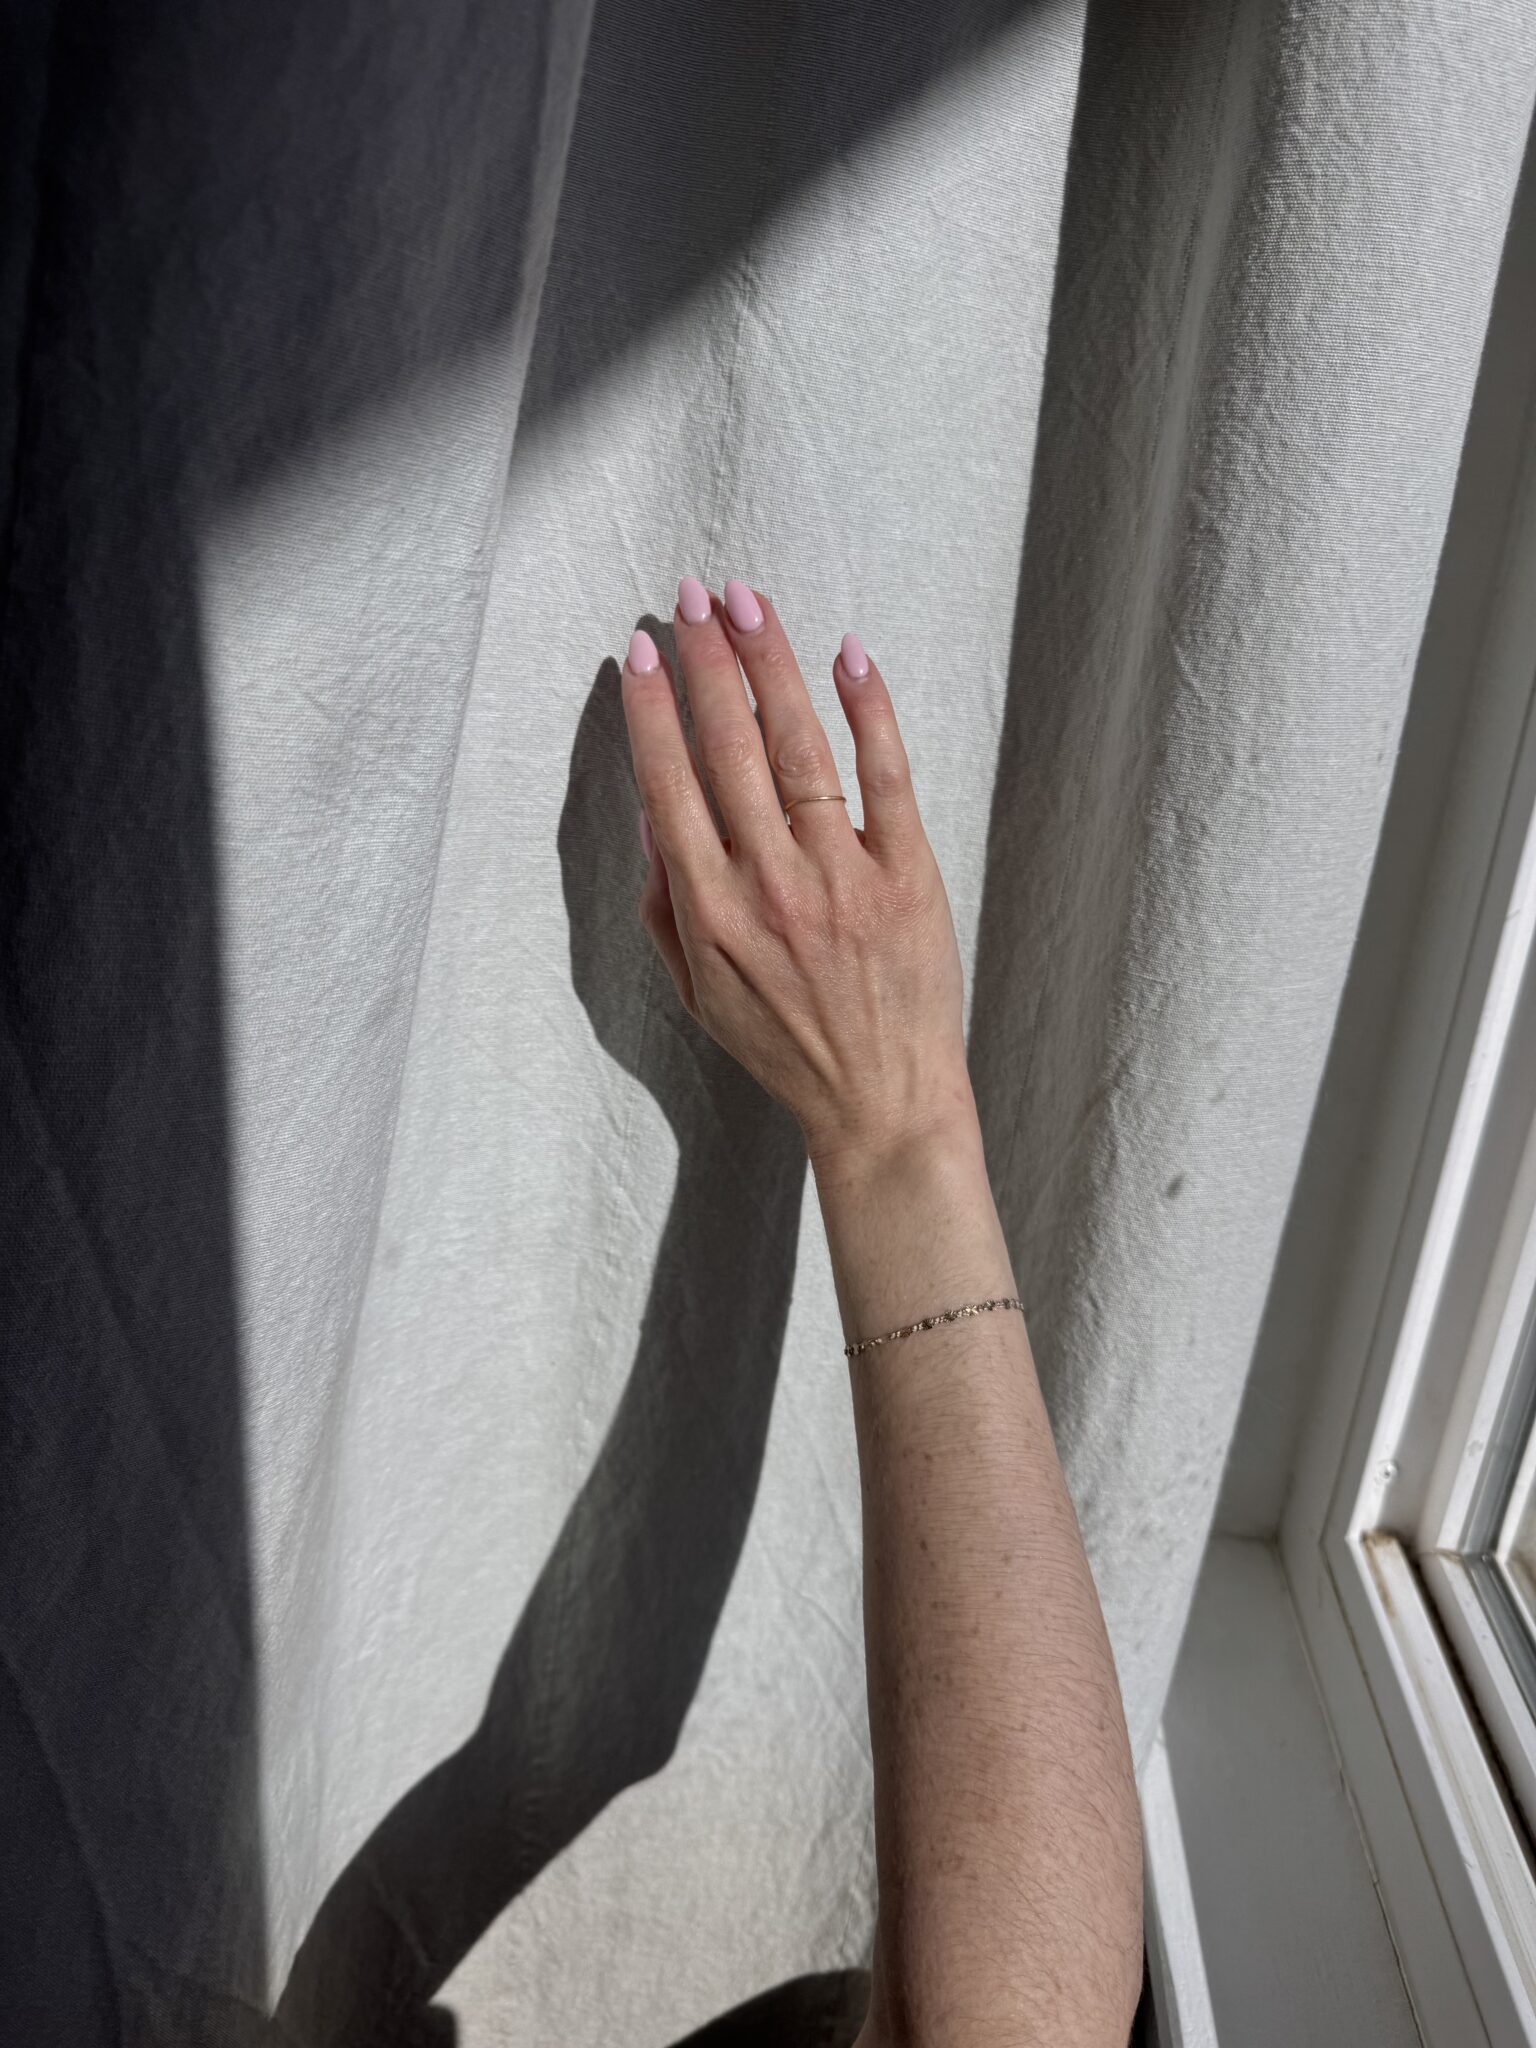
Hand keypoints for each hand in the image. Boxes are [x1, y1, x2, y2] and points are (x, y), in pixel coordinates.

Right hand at [619, 579, 973, 1168]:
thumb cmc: (784, 1044)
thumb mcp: (696, 991)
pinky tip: (846, 653)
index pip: (671, 786)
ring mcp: (843, 878)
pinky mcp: (908, 876)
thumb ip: (665, 903)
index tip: (643, 651)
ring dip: (769, 665)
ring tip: (747, 603)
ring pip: (798, 748)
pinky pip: (887, 778)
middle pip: (729, 749)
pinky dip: (867, 711)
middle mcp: (771, 887)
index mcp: (712, 913)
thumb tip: (653, 810)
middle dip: (706, 661)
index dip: (654, 711)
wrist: (881, 1100)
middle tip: (692, 594)